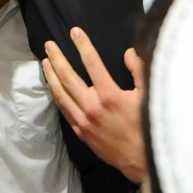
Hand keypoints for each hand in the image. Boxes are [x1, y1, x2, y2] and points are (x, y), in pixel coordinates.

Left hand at [41, 30, 145, 183]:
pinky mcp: (81, 132)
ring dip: (51, 75)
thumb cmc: (146, 126)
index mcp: (110, 95)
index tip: (75, 32)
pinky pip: (64, 110)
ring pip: (61, 94)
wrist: (140, 160)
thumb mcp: (148, 96)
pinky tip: (52, 87)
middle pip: (68, 77)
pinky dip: (56, 95)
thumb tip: (128, 52)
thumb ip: (139, 71)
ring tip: (45, 61)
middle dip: (57, 58)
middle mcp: (93, 107)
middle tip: (49, 45)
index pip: (92, 63)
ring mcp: (84, 121)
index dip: (83, 45)